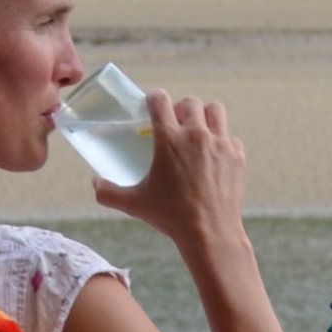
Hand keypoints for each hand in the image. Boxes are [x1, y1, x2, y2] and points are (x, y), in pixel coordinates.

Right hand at [92, 86, 253, 262]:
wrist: (209, 232)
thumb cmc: (170, 216)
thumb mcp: (133, 203)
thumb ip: (107, 191)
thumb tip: (95, 181)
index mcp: (169, 140)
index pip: (160, 100)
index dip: (154, 99)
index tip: (152, 106)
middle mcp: (196, 135)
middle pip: (191, 102)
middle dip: (180, 108)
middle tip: (175, 123)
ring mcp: (221, 144)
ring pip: (216, 110)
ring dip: (205, 116)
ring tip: (196, 131)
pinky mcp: (237, 156)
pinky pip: (230, 136)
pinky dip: (222, 140)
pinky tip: (213, 155)